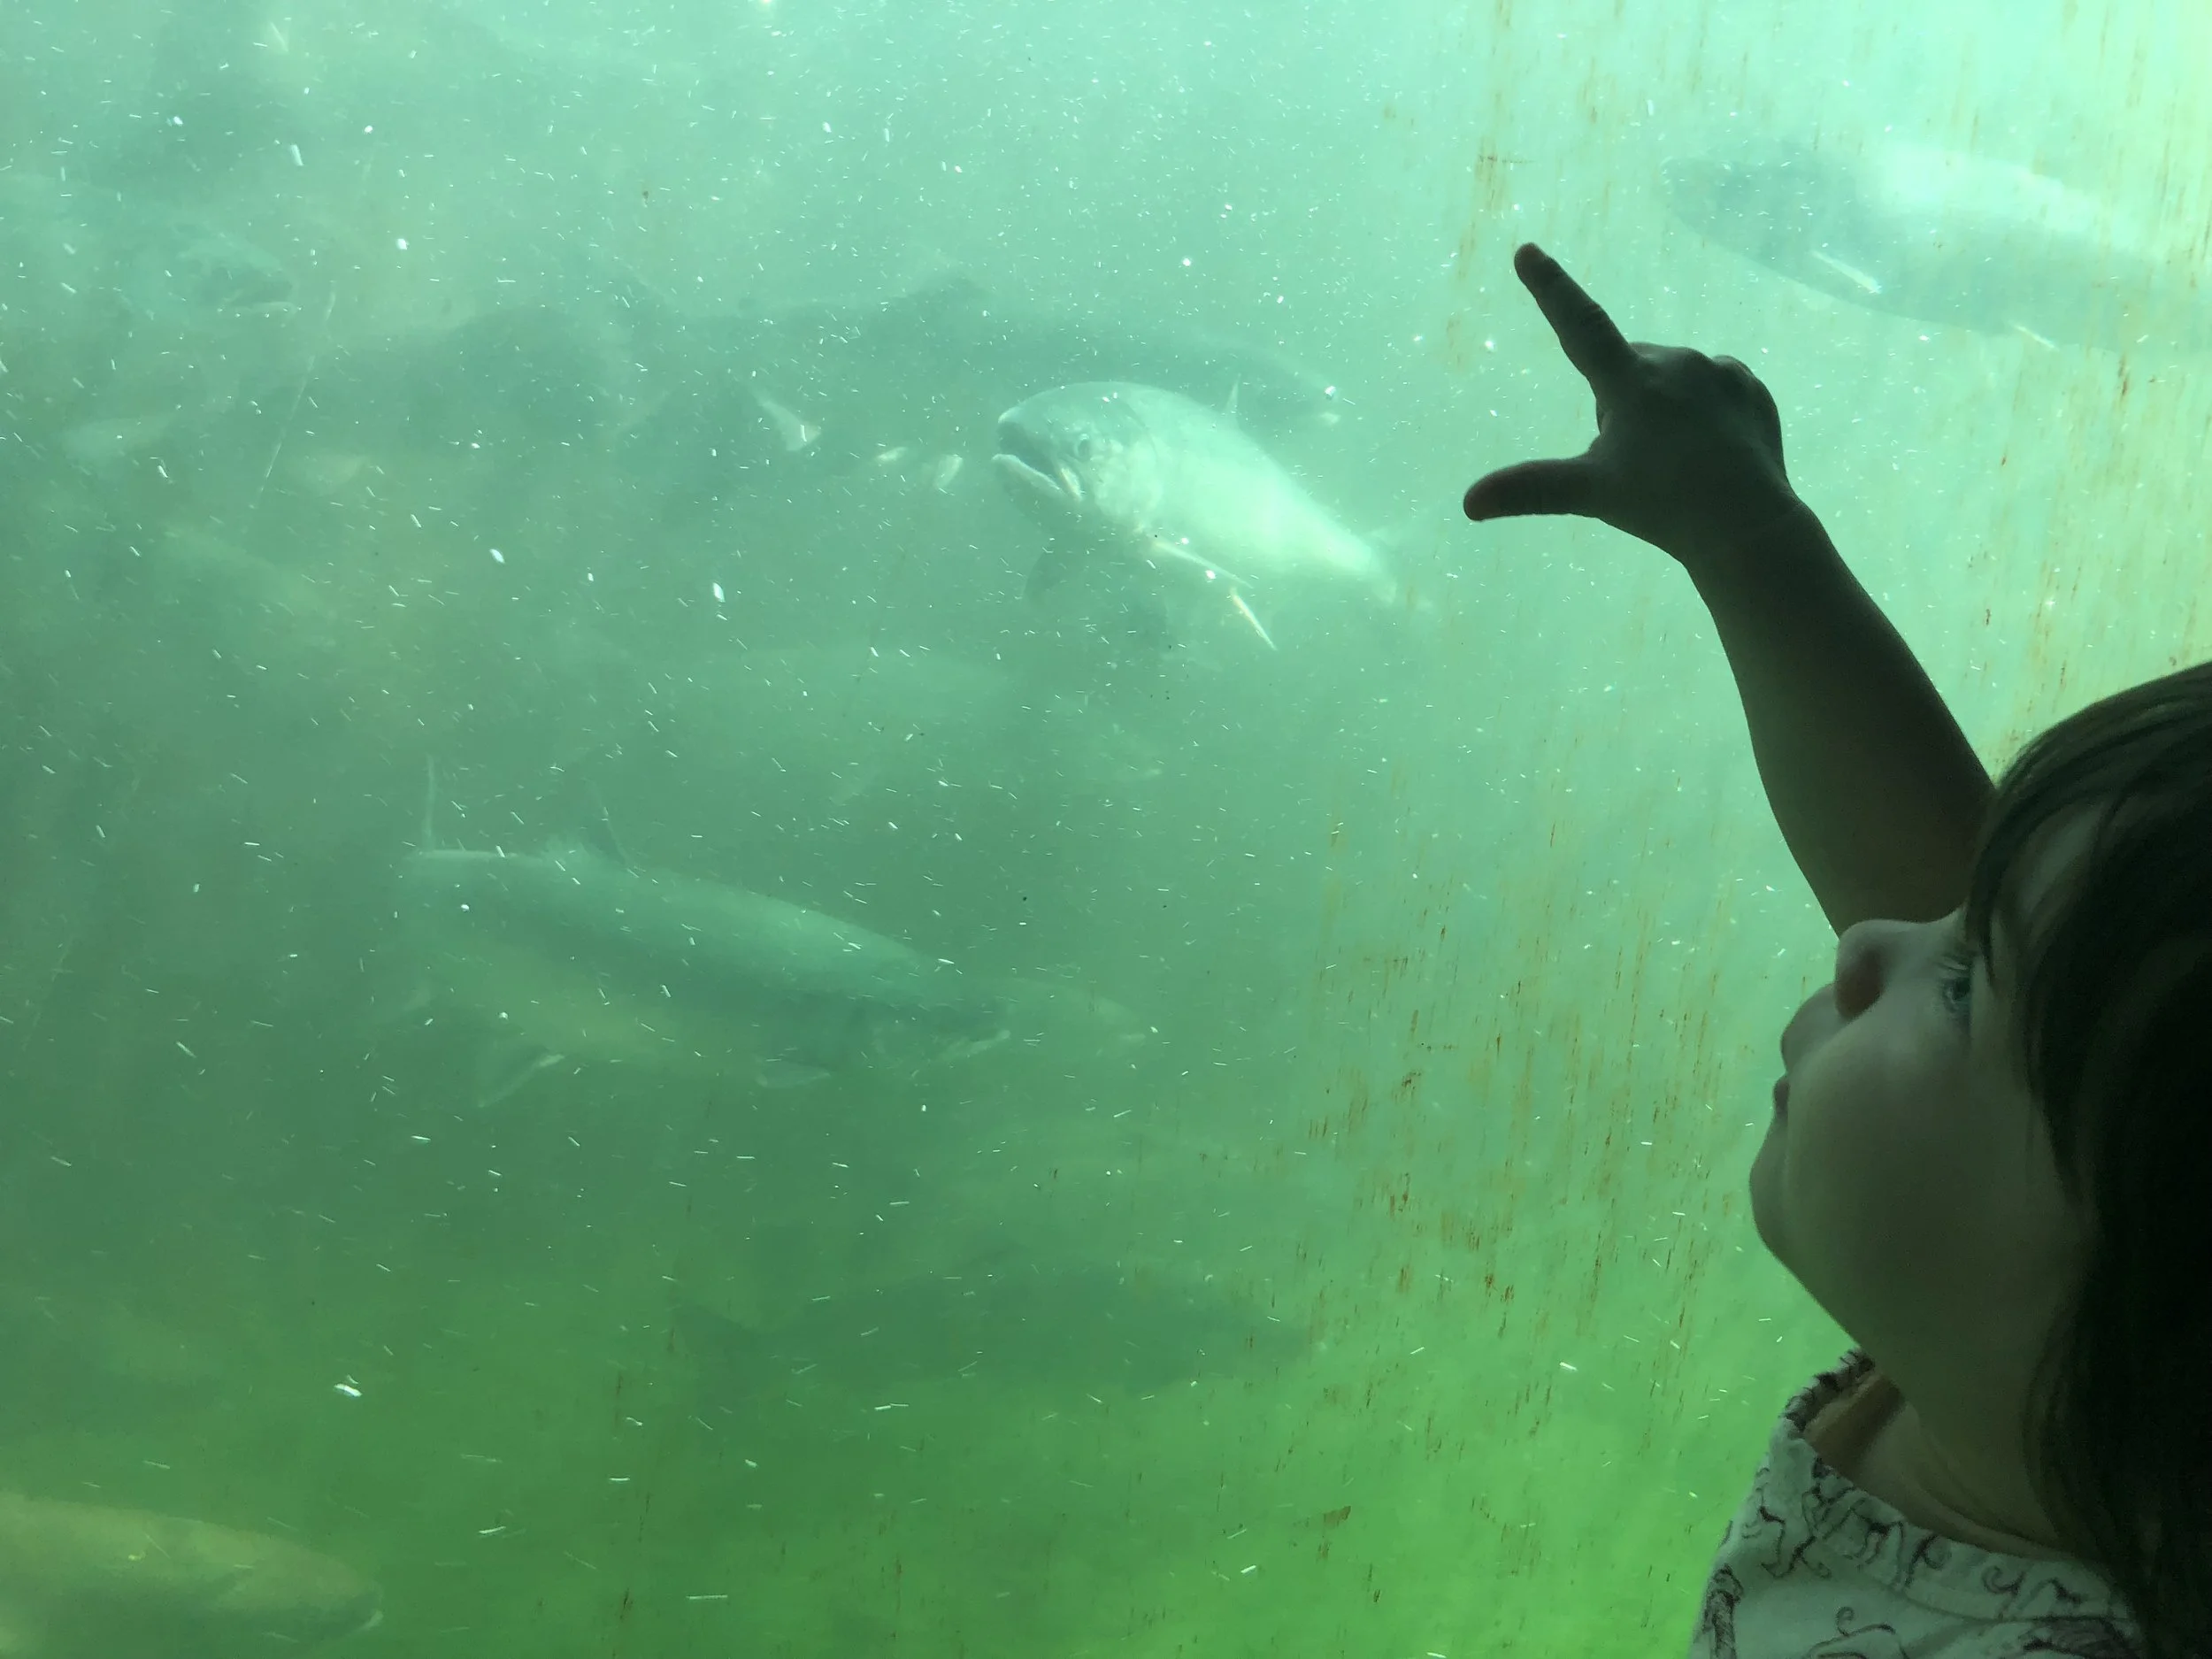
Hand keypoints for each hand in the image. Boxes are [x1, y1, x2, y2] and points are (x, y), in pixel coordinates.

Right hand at [1463, 244, 1803, 568]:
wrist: (1748, 524)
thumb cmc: (1664, 506)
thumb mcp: (1591, 494)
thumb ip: (1530, 489)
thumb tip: (1469, 503)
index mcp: (1631, 381)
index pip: (1580, 325)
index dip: (1550, 289)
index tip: (1527, 251)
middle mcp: (1676, 362)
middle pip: (1627, 370)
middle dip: (1621, 402)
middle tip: (1635, 460)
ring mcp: (1719, 371)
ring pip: (1672, 379)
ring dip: (1664, 407)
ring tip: (1677, 462)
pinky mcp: (1750, 387)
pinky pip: (1714, 386)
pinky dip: (1705, 411)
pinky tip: (1711, 450)